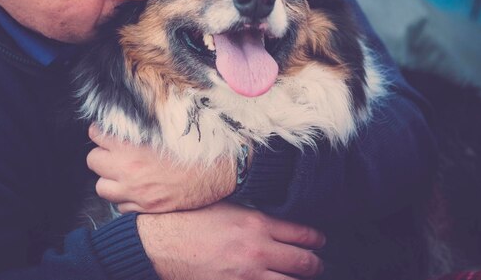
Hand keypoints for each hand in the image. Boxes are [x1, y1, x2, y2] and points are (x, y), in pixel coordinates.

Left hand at [87, 125, 235, 212]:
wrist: (221, 170)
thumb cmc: (197, 145)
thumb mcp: (167, 127)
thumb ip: (143, 123)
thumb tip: (127, 116)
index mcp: (132, 145)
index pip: (96, 134)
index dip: (101, 132)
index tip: (107, 132)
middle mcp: (129, 170)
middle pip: (93, 160)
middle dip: (101, 155)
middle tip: (114, 152)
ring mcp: (135, 191)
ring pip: (101, 187)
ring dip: (109, 179)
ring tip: (122, 173)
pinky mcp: (145, 207)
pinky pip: (120, 207)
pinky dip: (124, 199)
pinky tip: (136, 189)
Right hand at [137, 202, 325, 279]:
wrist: (160, 242)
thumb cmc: (190, 220)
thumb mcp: (227, 208)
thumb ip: (254, 216)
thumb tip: (275, 221)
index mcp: (257, 224)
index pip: (303, 234)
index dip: (316, 239)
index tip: (319, 242)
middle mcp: (258, 251)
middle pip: (304, 263)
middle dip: (315, 264)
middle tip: (316, 264)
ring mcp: (247, 276)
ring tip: (298, 277)